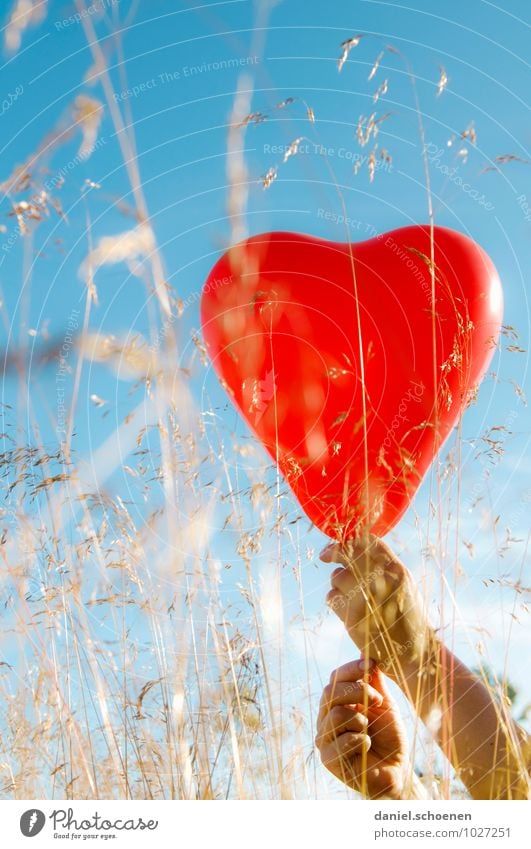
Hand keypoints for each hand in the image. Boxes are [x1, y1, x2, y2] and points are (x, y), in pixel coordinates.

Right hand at [315, 658, 422, 798]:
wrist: (397, 770)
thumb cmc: (390, 736)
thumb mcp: (384, 703)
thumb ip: (374, 681)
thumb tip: (365, 652)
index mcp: (338, 702)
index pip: (335, 678)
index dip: (351, 669)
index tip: (371, 665)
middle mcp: (326, 718)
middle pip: (330, 692)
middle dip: (356, 691)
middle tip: (377, 700)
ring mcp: (325, 738)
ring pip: (336, 715)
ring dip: (360, 719)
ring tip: (369, 729)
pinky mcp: (328, 759)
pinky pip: (340, 741)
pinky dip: (360, 741)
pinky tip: (368, 746)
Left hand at [321, 535, 436, 678]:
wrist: (415, 654)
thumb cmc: (409, 617)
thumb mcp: (405, 585)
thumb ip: (386, 567)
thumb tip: (358, 549)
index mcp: (396, 570)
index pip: (367, 541)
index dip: (349, 539)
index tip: (339, 544)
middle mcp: (380, 581)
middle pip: (346, 553)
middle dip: (332, 552)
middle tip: (324, 555)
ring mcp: (365, 598)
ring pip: (336, 576)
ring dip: (337, 583)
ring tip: (349, 595)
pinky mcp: (352, 617)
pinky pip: (332, 597)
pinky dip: (335, 601)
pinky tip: (345, 608)